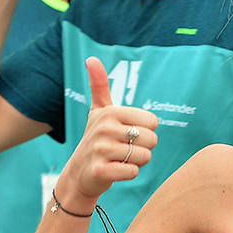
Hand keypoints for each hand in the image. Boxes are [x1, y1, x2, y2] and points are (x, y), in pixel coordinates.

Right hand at [54, 56, 158, 207]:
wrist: (80, 173)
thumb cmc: (96, 139)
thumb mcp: (98, 111)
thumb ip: (99, 85)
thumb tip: (91, 58)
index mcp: (110, 112)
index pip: (152, 122)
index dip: (146, 132)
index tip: (128, 134)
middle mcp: (104, 128)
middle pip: (151, 139)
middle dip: (143, 148)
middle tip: (125, 149)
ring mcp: (101, 150)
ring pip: (144, 156)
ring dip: (137, 162)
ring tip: (120, 159)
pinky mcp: (100, 171)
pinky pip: (133, 172)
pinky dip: (129, 173)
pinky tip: (116, 170)